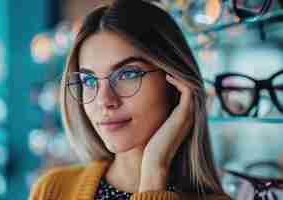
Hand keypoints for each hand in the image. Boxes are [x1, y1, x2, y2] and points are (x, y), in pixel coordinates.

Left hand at [139, 74, 194, 190]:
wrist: (154, 161)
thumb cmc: (150, 146)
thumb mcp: (152, 126)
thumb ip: (153, 117)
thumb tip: (141, 107)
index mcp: (182, 117)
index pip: (184, 93)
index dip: (176, 81)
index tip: (163, 72)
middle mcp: (188, 115)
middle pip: (189, 87)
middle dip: (179, 75)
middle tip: (165, 65)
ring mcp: (188, 114)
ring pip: (191, 86)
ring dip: (179, 75)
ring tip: (165, 67)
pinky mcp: (184, 114)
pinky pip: (187, 90)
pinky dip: (179, 81)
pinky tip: (166, 76)